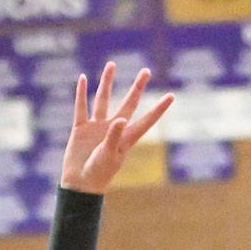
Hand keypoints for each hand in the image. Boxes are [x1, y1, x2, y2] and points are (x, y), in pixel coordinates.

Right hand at [60, 63, 172, 193]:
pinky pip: (82, 107)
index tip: (171, 95)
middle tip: (146, 71)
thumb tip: (121, 118)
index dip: (159, 109)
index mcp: (126, 138)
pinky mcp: (81, 128)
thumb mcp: (108, 156)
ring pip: (104, 99)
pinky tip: (84, 78)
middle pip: (129, 103)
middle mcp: (114, 128)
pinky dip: (81, 93)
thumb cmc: (98, 174)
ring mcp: (97, 127)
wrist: (79, 184)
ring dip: (107, 82)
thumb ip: (114, 137)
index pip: (146, 120)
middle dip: (137, 87)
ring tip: (112, 64)